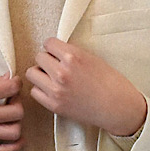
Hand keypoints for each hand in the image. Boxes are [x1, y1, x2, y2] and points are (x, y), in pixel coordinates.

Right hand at [0, 73, 23, 150]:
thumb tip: (7, 80)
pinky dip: (14, 146)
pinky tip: (15, 136)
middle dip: (17, 101)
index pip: (11, 89)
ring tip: (9, 115)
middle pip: (17, 111)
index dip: (16, 83)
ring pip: (14, 132)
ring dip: (16, 122)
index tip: (12, 82)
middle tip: (9, 97)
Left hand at [24, 39, 147, 136]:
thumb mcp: (92, 58)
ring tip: (52, 78)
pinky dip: (41, 90)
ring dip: (41, 74)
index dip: (53, 48)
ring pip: (32, 74)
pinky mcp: (54, 105)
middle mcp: (62, 73)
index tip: (57, 53)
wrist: (117, 107)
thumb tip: (55, 51)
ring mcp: (56, 90)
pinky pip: (35, 92)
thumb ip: (71, 53)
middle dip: (47, 60)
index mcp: (73, 57)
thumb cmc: (110, 83)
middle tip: (56, 66)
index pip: (48, 43)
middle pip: (39, 57)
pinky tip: (52, 90)